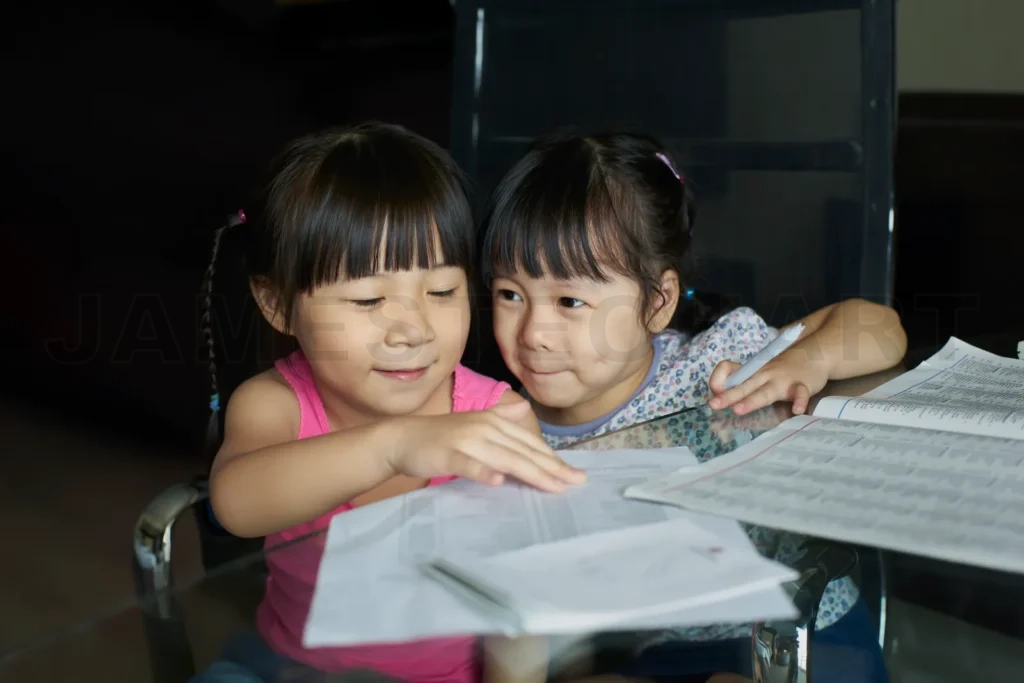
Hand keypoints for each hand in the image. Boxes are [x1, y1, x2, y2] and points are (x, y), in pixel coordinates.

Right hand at [389, 401, 586, 492]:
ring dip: (529, 472)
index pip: (530, 443)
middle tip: (575, 483)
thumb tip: (523, 411)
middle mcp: (484, 428)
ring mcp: (466, 441)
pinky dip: (483, 471)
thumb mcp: (475, 424)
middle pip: (523, 451)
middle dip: (551, 468)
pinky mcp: (448, 454)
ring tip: (552, 486)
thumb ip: (500, 420)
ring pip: (504, 458)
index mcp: (494, 422)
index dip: (553, 459)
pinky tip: (498, 481)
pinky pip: (468, 464)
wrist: (402, 438)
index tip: (575, 475)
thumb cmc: (441, 436)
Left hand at [707, 348, 829, 415]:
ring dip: (752, 400)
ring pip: (766, 391)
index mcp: (751, 371)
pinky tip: (797, 410)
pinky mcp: (801, 385)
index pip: (728, 369)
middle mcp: (763, 374)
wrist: (813, 354)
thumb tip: (718, 395)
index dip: (718, 380)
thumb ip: (742, 383)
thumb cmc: (781, 368)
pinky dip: (799, 401)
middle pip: (743, 385)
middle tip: (713, 405)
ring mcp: (782, 380)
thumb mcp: (759, 371)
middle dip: (728, 396)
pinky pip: (800, 393)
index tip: (713, 393)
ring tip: (738, 409)